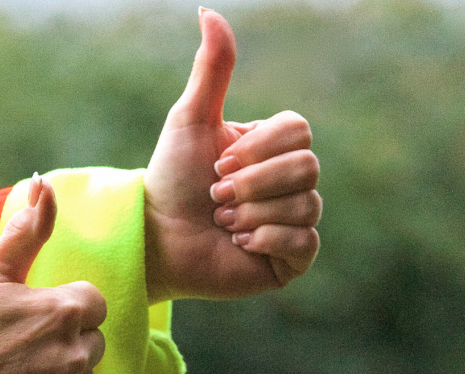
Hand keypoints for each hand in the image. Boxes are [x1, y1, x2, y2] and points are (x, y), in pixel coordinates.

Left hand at [145, 8, 320, 301]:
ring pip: (305, 205)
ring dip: (251, 213)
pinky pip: (305, 242)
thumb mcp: (190, 118)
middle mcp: (289, 182)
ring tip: (222, 222)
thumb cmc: (171, 178)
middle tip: (215, 196)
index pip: (300, 131)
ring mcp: (294, 219)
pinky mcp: (292, 257)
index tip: (218, 162)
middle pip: (308, 167)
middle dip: (251, 184)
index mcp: (273, 147)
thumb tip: (208, 11)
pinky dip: (265, 240)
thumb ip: (212, 69)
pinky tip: (238, 244)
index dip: (259, 148)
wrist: (157, 237)